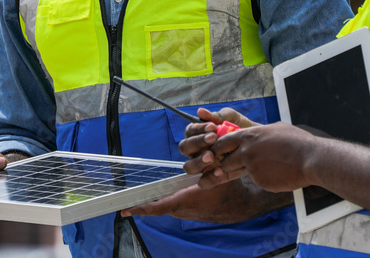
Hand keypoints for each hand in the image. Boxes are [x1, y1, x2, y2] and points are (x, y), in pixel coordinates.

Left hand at [120, 177, 290, 222]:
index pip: (159, 206)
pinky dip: (165, 201)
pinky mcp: (191, 213)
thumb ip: (209, 166)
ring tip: (139, 198)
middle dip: (145, 202)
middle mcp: (184, 209)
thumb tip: (206, 155)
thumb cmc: (230, 188)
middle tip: (128, 201)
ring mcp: (187, 213)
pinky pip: (173, 207)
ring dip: (155, 201)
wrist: (243, 204)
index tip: (126, 210)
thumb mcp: (219, 174)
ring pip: (165, 206)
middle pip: (158, 206)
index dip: (141, 208)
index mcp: (187, 200)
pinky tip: (160, 195)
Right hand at [178, 108, 256, 175]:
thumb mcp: (232, 118)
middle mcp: (197, 150)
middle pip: (184, 148)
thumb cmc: (241, 128)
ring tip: (212, 156)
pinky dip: (209, 178)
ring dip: (198, 161)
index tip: (212, 127)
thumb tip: (200, 112)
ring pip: (189, 167)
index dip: (198, 129)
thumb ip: (217, 116)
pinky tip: (220, 170)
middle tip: (213, 139)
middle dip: (197, 143)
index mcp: (198, 134)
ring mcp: (204, 164)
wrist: (259, 143)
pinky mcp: (215, 177)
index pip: (189, 131)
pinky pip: (204, 182)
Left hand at [190, 123, 317, 191]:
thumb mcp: (274, 128)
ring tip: (265, 166)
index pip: (222, 142)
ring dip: (245, 171)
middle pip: (224, 160)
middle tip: (235, 163)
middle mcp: (246, 152)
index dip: (219, 148)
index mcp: (248, 137)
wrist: (311, 159)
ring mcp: (252, 168)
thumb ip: (259, 132)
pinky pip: (257, 180)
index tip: (220, 152)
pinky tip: (278, 173)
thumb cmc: (296, 142)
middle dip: (226, 162)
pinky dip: (264, 179)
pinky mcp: (260, 181)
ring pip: (239, 172)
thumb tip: (255, 131)